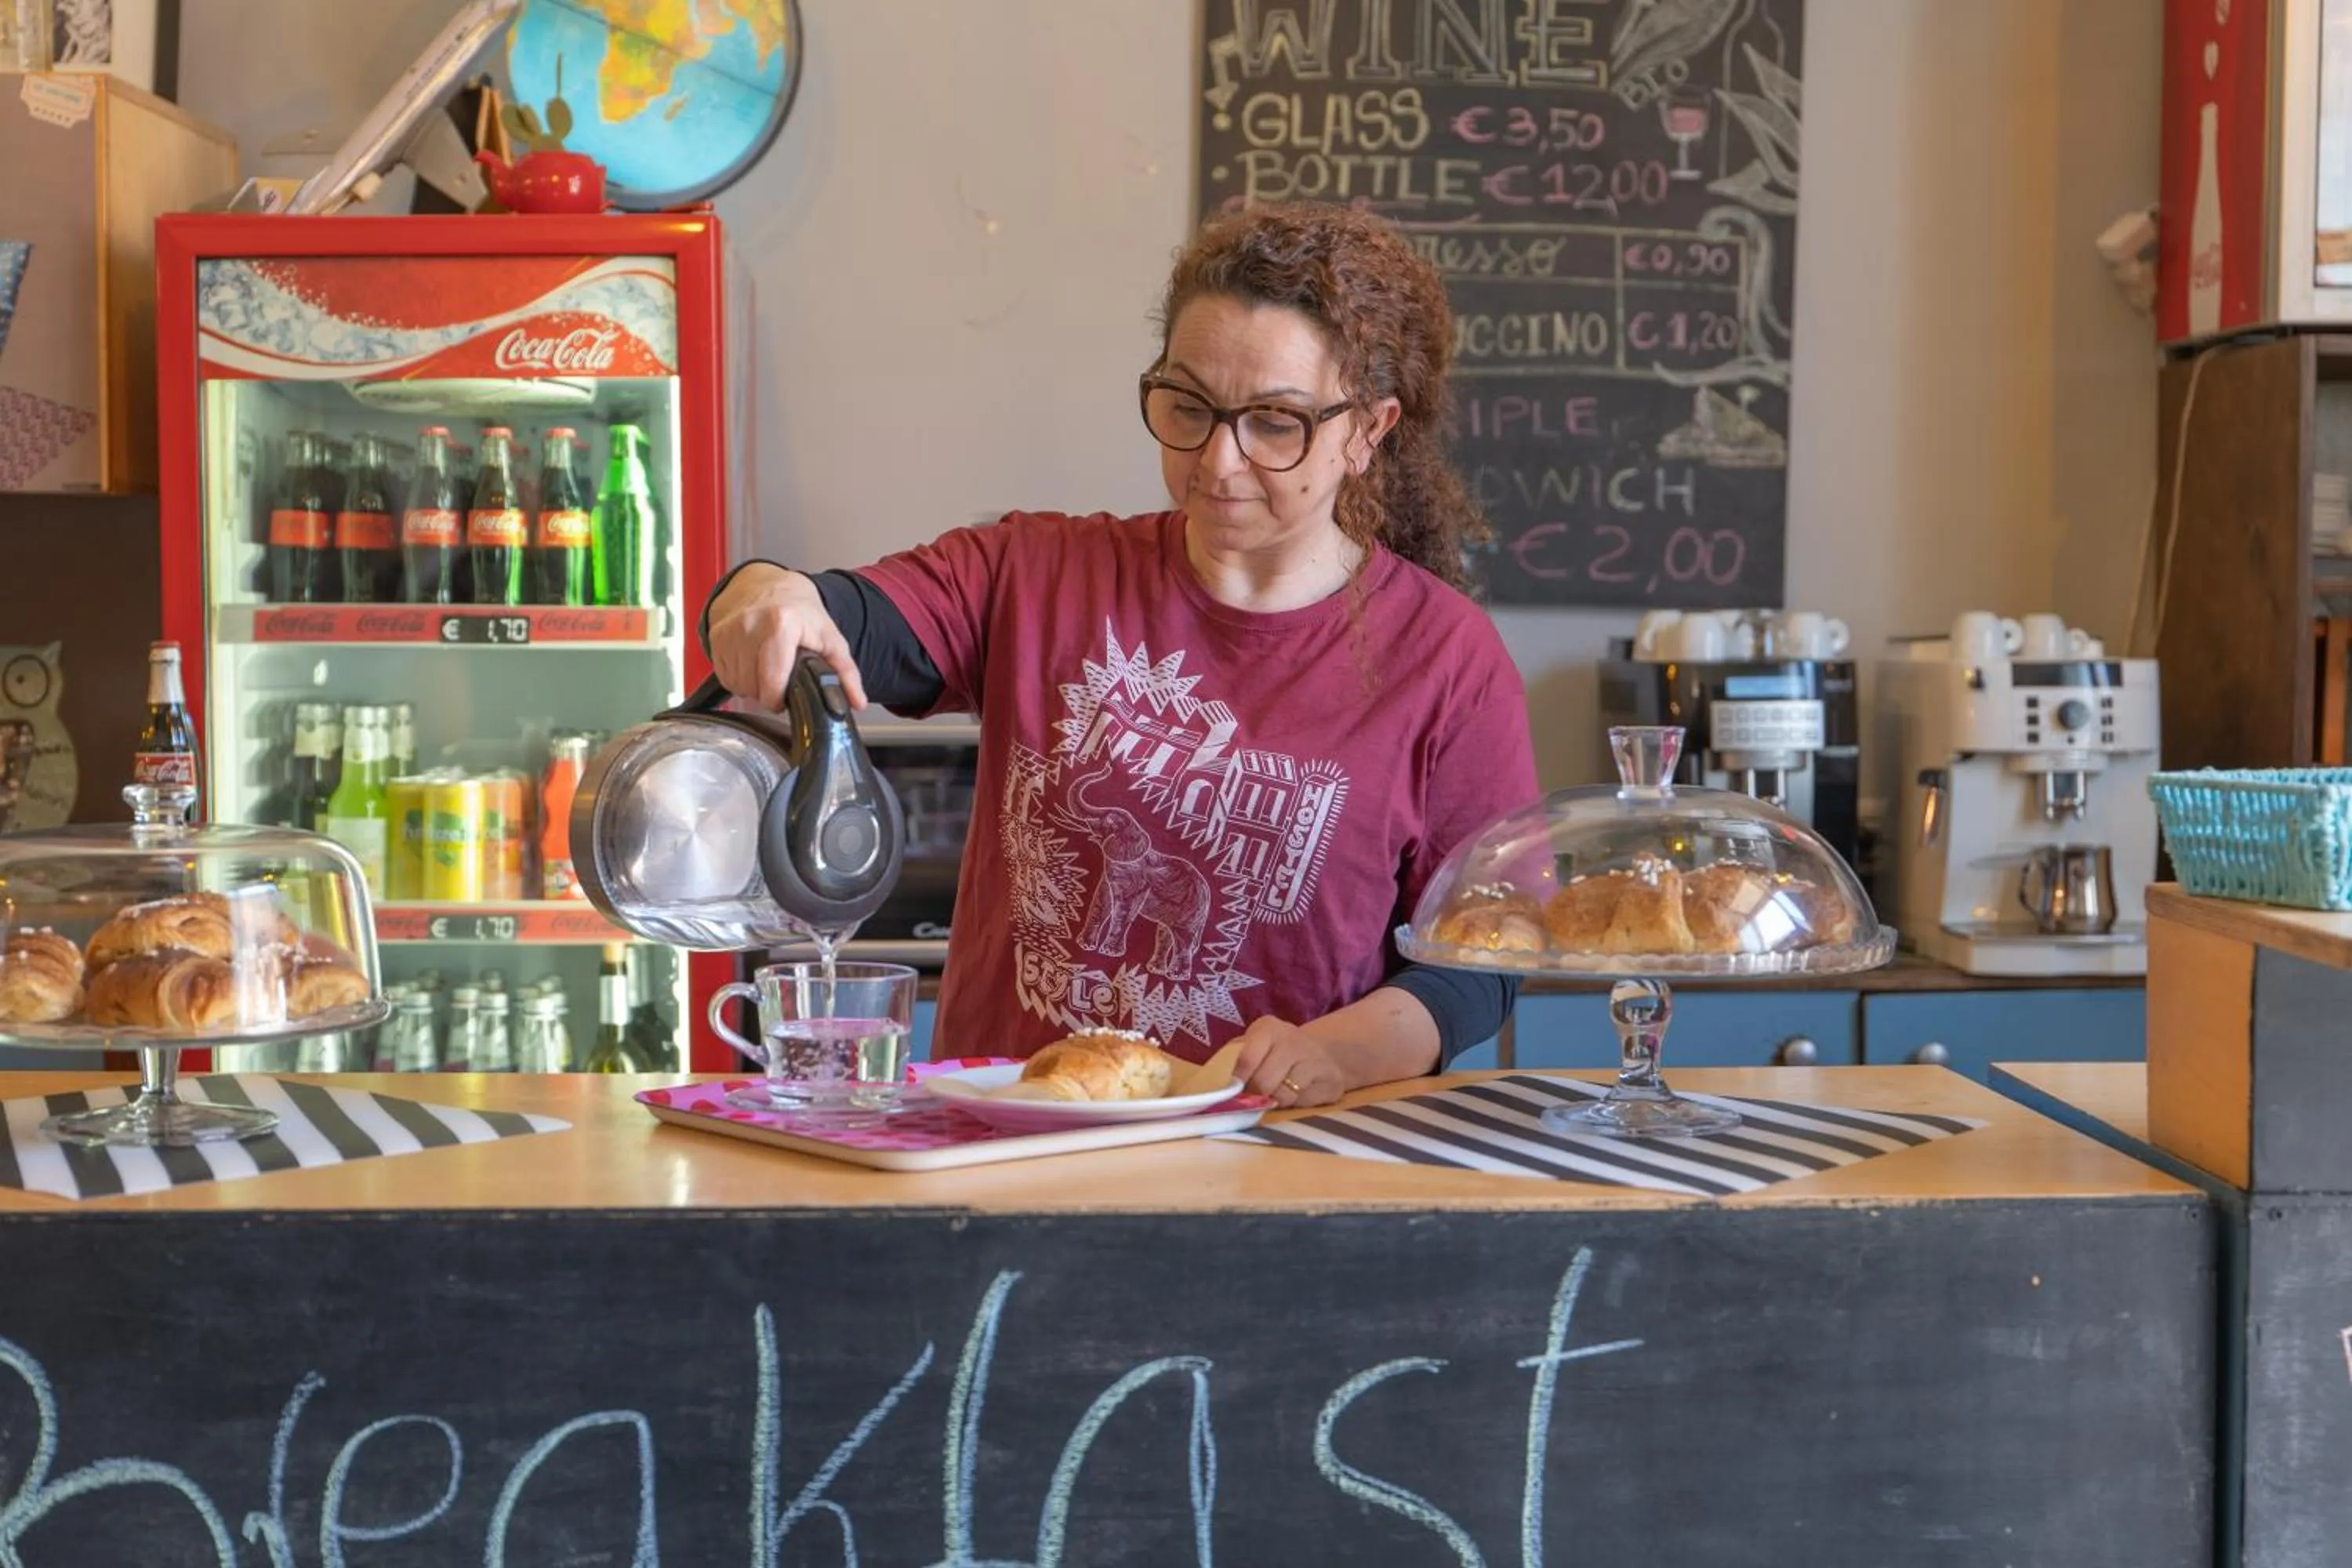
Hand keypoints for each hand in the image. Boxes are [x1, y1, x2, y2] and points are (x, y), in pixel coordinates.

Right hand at [707, 564, 868, 711]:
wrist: (768, 585)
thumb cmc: (800, 612)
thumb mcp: (830, 638)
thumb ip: (845, 673)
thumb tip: (856, 701)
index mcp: (782, 624)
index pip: (771, 683)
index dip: (779, 699)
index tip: (786, 695)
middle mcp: (751, 624)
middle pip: (753, 687)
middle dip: (766, 692)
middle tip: (779, 677)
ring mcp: (730, 629)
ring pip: (737, 683)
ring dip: (751, 685)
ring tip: (766, 667)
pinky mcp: (715, 635)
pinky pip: (724, 674)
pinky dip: (737, 676)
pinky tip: (750, 663)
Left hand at [1233, 1015, 1348, 1108]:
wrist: (1319, 1052)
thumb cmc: (1275, 1054)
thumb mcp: (1255, 1048)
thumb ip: (1240, 1064)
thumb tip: (1229, 1093)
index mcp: (1268, 1028)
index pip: (1247, 1059)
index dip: (1239, 1080)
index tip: (1235, 1090)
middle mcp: (1293, 1039)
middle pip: (1263, 1082)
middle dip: (1256, 1095)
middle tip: (1257, 1096)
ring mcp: (1315, 1058)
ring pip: (1283, 1095)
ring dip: (1276, 1100)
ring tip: (1279, 1091)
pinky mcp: (1332, 1080)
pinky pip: (1303, 1102)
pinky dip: (1296, 1103)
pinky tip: (1299, 1092)